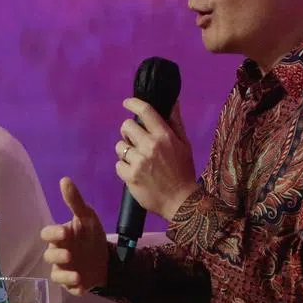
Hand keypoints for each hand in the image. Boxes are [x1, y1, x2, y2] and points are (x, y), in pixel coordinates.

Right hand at [41, 177, 108, 294]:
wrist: (106, 258)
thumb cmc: (90, 236)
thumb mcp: (86, 216)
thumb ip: (74, 201)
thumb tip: (64, 179)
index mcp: (59, 237)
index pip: (48, 234)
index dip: (53, 234)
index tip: (64, 232)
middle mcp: (58, 254)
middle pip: (49, 256)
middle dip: (57, 256)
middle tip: (68, 254)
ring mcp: (64, 270)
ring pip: (57, 275)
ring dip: (65, 275)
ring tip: (76, 274)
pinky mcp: (73, 285)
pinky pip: (70, 289)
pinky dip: (74, 288)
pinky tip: (82, 286)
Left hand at [114, 99, 197, 220]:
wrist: (181, 201)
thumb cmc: (183, 171)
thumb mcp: (184, 144)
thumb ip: (175, 122)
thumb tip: (172, 101)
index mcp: (164, 136)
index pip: (145, 111)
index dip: (133, 103)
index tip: (126, 103)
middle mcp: (150, 146)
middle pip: (126, 126)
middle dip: (128, 132)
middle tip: (135, 140)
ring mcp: (139, 161)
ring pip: (120, 146)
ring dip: (125, 151)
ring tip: (136, 159)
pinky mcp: (130, 176)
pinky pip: (118, 164)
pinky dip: (124, 168)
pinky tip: (134, 173)